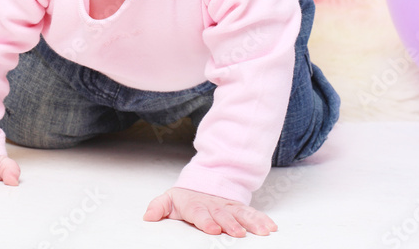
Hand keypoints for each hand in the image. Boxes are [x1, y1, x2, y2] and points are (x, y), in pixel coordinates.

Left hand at [143, 187, 276, 236]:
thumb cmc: (185, 199)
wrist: (202, 184)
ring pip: (241, 214)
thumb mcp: (168, 200)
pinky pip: (251, 213)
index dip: (206, 221)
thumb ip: (158, 208)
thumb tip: (148, 217)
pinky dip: (262, 219)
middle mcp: (214, 206)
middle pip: (223, 215)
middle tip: (238, 234)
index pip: (200, 213)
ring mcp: (227, 207)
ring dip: (251, 223)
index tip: (213, 229)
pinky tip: (270, 227)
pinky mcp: (238, 209)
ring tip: (262, 231)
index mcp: (195, 205)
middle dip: (231, 224)